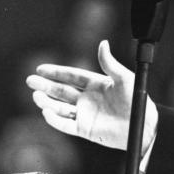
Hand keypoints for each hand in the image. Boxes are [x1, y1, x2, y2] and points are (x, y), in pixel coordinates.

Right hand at [25, 40, 157, 152]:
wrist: (144, 125)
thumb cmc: (137, 100)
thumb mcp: (124, 78)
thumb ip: (110, 63)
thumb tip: (103, 43)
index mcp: (96, 85)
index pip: (72, 76)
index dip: (57, 72)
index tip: (41, 68)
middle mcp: (88, 99)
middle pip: (62, 91)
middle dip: (46, 85)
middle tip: (30, 80)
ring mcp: (85, 114)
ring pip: (60, 107)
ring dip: (47, 102)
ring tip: (36, 96)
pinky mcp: (85, 129)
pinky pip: (65, 125)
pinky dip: (54, 120)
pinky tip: (46, 112)